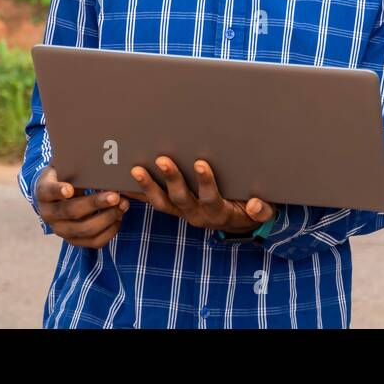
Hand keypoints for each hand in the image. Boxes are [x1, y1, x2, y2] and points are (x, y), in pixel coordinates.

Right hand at [35, 166, 128, 248]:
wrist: (61, 194)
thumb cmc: (68, 174)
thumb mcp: (66, 165)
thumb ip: (75, 161)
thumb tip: (96, 147)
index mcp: (43, 191)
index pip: (48, 191)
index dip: (58, 191)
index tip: (70, 189)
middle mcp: (48, 214)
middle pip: (71, 212)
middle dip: (96, 204)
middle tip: (115, 195)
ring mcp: (61, 230)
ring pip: (85, 230)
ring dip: (108, 217)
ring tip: (124, 204)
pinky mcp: (74, 241)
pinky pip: (94, 242)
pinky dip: (110, 230)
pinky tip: (119, 217)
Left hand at [129, 157, 276, 233]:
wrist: (236, 223)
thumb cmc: (248, 211)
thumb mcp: (261, 212)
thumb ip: (261, 210)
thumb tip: (254, 204)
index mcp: (218, 211)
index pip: (211, 196)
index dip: (205, 181)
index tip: (200, 163)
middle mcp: (196, 213)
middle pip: (181, 199)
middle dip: (171, 179)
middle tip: (162, 160)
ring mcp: (182, 212)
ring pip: (162, 203)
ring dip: (148, 187)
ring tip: (136, 170)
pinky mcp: (173, 209)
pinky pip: (153, 203)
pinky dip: (138, 195)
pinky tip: (122, 184)